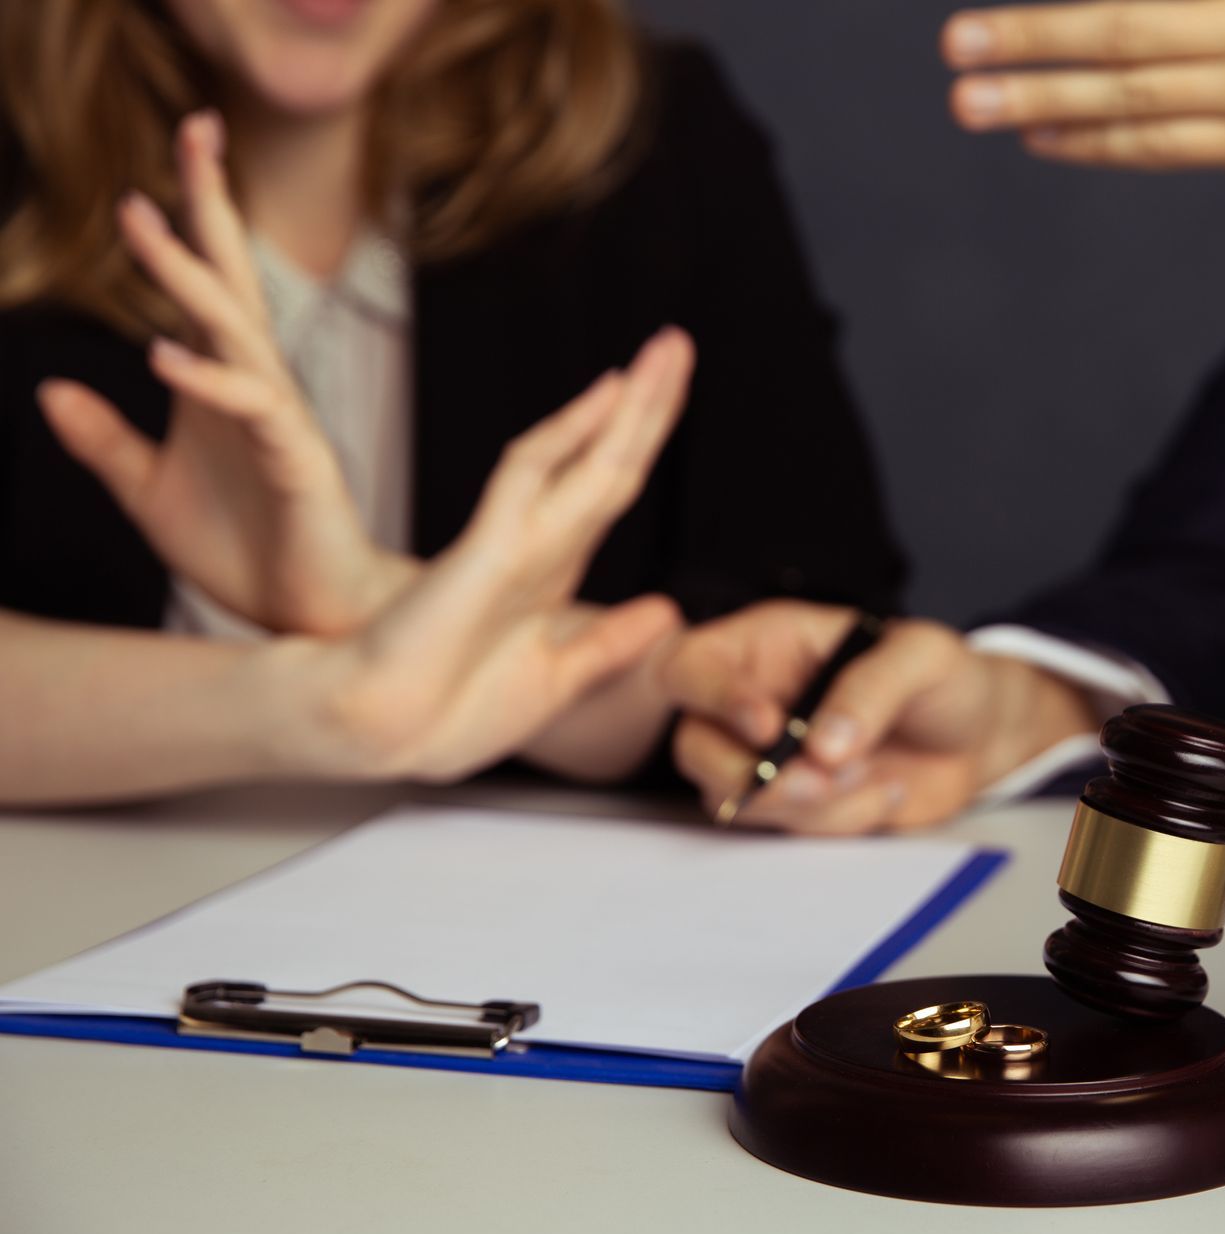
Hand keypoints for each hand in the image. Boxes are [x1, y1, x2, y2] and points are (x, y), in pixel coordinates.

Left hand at [37, 110, 409, 635]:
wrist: (313, 620)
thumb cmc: (247, 556)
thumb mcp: (149, 494)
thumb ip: (106, 441)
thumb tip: (51, 392)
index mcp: (223, 388)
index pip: (205, 291)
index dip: (184, 225)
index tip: (155, 168)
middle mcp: (257, 389)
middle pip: (232, 280)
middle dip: (210, 204)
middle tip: (196, 128)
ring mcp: (282, 421)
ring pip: (237, 331)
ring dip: (188, 275)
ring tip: (143, 220)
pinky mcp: (298, 463)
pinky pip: (253, 409)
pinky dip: (207, 380)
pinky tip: (163, 354)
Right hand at [289, 328, 696, 782]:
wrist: (382, 737)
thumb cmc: (452, 715)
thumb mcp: (557, 678)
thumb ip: (610, 644)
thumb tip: (667, 613)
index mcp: (551, 568)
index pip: (611, 486)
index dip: (646, 436)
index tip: (677, 388)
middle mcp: (537, 542)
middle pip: (607, 459)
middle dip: (649, 401)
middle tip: (679, 342)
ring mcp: (513, 539)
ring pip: (581, 455)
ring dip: (628, 403)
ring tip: (666, 348)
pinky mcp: (486, 548)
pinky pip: (529, 475)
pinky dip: (569, 434)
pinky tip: (607, 395)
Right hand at [658, 602, 1098, 832]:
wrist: (980, 738)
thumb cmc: (945, 678)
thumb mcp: (923, 657)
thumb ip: (872, 687)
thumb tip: (823, 745)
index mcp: (766, 645)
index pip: (693, 665)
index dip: (714, 699)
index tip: (770, 727)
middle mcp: (754, 701)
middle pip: (695, 747)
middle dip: (749, 777)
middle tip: (817, 782)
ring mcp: (770, 760)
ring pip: (737, 800)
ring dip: (806, 804)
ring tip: (873, 775)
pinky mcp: (796, 807)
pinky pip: (787, 830)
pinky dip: (839, 822)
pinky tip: (883, 792)